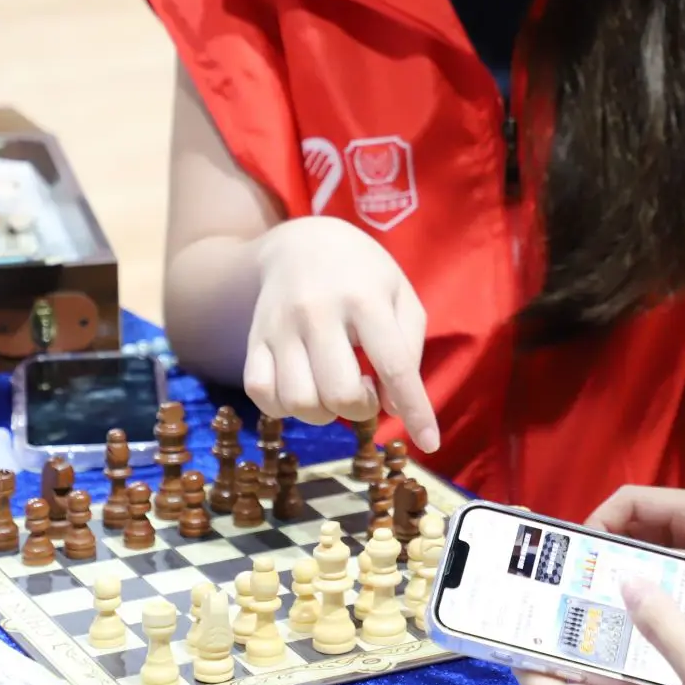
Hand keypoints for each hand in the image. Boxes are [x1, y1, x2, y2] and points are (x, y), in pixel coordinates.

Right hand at [243, 216, 438, 450]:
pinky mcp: (253, 338)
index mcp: (365, 298)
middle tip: (366, 389)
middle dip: (361, 409)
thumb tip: (394, 407)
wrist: (301, 242)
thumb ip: (408, 349)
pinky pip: (261, 394)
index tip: (431, 443)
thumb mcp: (401, 295)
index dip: (415, 411)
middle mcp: (317, 312)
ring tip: (333, 387)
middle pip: (339, 393)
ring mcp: (280, 326)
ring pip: (298, 401)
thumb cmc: (363, 274)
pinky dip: (283, 408)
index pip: (394, 366)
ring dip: (323, 412)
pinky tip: (302, 389)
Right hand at [590, 487, 684, 626]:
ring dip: (631, 578)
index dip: (598, 522)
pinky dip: (657, 594)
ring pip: (653, 557)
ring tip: (604, 612)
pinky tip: (645, 624)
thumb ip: (681, 572)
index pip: (630, 501)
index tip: (578, 558)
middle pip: (636, 530)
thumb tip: (627, 577)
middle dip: (607, 556)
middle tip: (582, 592)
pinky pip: (675, 577)